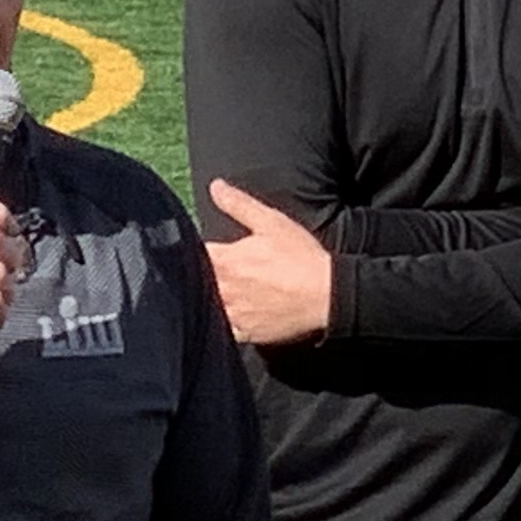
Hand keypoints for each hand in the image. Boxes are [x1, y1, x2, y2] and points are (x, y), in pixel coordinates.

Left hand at [202, 179, 335, 347]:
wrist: (327, 295)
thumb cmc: (301, 258)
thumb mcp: (271, 222)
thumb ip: (239, 204)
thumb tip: (215, 186)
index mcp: (226, 260)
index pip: (193, 253)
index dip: (193, 249)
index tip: (198, 248)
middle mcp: (224, 289)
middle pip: (196, 282)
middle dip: (198, 275)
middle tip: (210, 271)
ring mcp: (234, 314)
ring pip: (207, 307)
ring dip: (207, 300)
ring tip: (221, 293)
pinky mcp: (246, 333)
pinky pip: (224, 331)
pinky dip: (223, 324)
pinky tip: (231, 316)